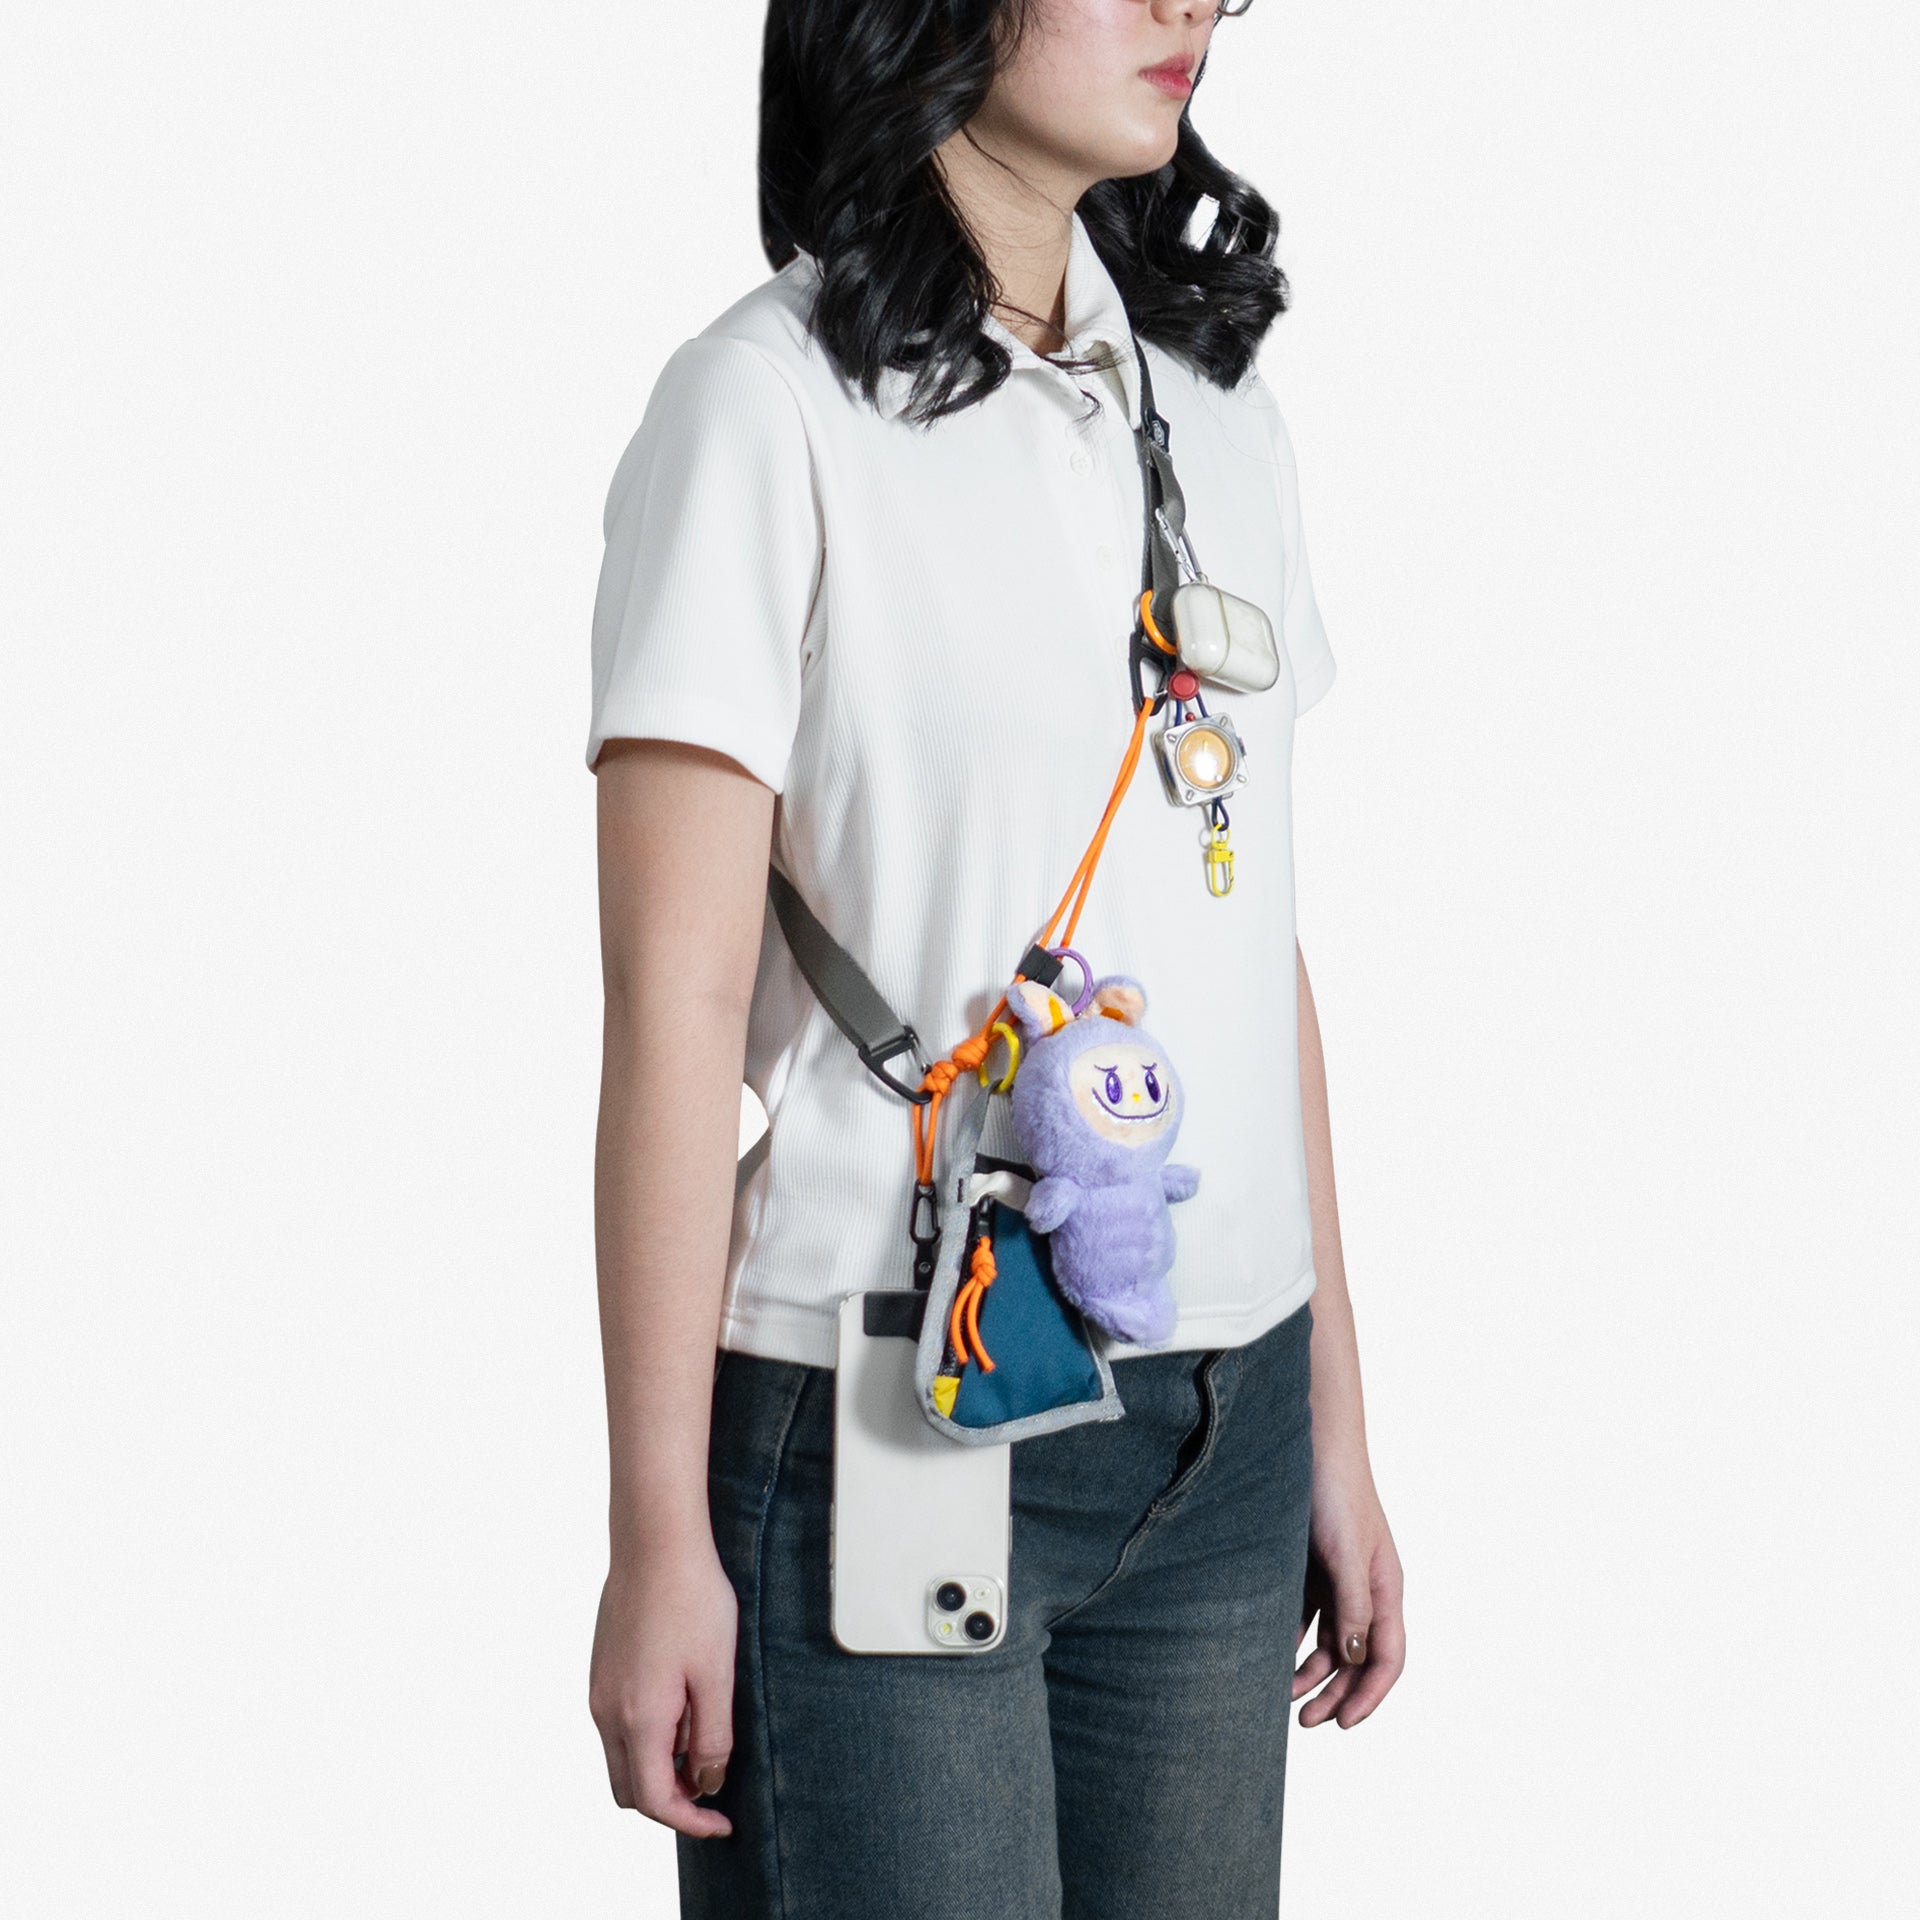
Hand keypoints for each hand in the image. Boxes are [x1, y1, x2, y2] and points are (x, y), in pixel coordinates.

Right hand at [589, 1528, 739, 1837]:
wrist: (655, 1542)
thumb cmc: (692, 1599)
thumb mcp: (717, 1673)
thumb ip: (713, 1736)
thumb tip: (706, 1782)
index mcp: (638, 1718)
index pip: (654, 1800)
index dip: (690, 1821)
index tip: (721, 1823)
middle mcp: (606, 1711)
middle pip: (629, 1789)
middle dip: (669, 1800)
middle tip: (711, 1785)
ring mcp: (599, 1689)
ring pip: (621, 1758)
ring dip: (657, 1767)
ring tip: (702, 1740)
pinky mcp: (601, 1669)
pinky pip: (617, 1725)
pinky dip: (646, 1737)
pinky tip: (681, 1706)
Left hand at [1293, 1449, 1404, 1728]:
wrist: (1310, 1442)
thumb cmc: (1334, 1492)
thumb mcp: (1345, 1554)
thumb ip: (1352, 1608)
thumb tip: (1352, 1660)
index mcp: (1386, 1589)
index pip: (1387, 1658)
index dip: (1368, 1695)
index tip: (1342, 1724)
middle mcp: (1366, 1589)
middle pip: (1357, 1657)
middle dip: (1337, 1693)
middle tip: (1306, 1722)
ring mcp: (1338, 1579)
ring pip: (1329, 1641)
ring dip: (1311, 1672)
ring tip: (1282, 1695)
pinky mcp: (1310, 1567)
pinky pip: (1305, 1616)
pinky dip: (1292, 1641)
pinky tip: (1271, 1656)